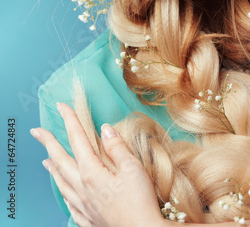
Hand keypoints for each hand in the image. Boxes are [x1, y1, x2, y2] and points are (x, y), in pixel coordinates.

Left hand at [30, 103, 165, 226]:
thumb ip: (116, 147)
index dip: (70, 120)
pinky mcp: (88, 219)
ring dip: (52, 167)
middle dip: (48, 143)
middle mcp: (82, 188)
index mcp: (92, 172)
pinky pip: (68, 202)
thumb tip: (104, 129)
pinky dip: (62, 191)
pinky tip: (63, 190)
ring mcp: (83, 205)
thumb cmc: (140, 203)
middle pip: (60, 160)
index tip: (61, 106)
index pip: (77, 139)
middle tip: (37, 131)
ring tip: (44, 159)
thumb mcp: (133, 168)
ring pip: (61, 182)